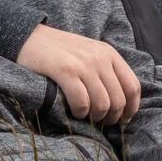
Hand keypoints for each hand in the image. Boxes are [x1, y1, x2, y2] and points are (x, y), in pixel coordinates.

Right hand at [16, 24, 140, 123]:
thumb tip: (121, 104)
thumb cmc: (59, 50)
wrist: (29, 37)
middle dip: (112, 118)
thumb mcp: (89, 53)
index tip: (123, 120)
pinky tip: (74, 111)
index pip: (132, 86)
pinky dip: (80, 113)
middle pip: (119, 100)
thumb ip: (106, 70)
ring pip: (103, 104)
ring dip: (96, 118)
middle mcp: (100, 57)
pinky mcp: (65, 71)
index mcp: (109, 53)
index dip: (131, 108)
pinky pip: (82, 102)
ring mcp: (83, 64)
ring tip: (87, 117)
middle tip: (101, 123)